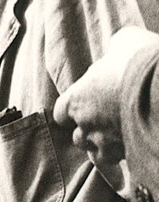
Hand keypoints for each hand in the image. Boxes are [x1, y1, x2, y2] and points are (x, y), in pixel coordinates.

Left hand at [53, 27, 158, 168]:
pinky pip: (118, 160)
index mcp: (75, 100)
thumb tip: (116, 50)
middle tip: (109, 118)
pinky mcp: (125, 154)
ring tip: (122, 132)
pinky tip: (134, 143)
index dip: (73, 110)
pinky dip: (123, 153)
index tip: (86, 104)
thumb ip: (114, 50)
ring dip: (105, 144)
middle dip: (90, 129)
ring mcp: (104, 143)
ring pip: (97, 152)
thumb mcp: (124, 42)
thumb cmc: (140, 60)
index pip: (62, 112)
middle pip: (79, 135)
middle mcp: (85, 125)